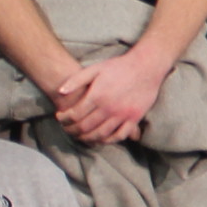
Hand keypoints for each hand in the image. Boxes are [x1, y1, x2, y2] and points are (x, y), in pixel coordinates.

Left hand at [54, 45, 170, 144]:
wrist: (146, 66)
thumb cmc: (118, 66)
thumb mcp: (95, 68)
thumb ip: (76, 80)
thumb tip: (60, 92)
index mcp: (97, 95)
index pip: (74, 114)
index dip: (63, 118)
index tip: (59, 117)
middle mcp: (109, 108)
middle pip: (85, 127)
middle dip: (72, 130)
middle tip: (66, 129)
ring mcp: (122, 115)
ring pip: (100, 134)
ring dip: (87, 138)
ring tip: (80, 135)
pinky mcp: (134, 119)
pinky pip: (119, 136)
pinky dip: (108, 140)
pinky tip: (101, 138)